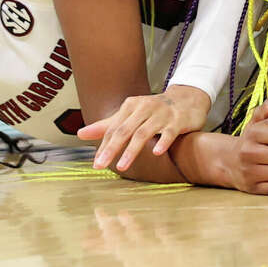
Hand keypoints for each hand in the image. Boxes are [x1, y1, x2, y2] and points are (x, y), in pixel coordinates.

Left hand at [78, 85, 210, 170]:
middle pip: (124, 130)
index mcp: (130, 106)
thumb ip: (106, 125)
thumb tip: (80, 134)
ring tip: (122, 166)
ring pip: (143, 133)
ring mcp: (161, 114)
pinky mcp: (177, 121)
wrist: (187, 100)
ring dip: (132, 150)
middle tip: (101, 165)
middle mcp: (143, 108)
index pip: (113, 128)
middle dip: (111, 149)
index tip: (96, 163)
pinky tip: (156, 153)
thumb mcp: (129, 115)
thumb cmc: (154, 110)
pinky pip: (168, 133)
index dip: (103, 145)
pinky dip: (162, 142)